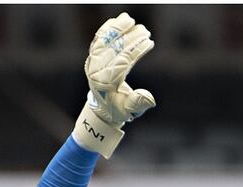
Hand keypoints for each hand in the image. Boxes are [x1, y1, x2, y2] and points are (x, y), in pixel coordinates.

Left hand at [73, 12, 155, 157]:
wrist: (102, 109)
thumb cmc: (118, 109)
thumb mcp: (129, 110)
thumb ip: (138, 104)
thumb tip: (150, 99)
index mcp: (105, 83)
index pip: (123, 61)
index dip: (137, 49)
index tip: (149, 41)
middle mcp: (96, 71)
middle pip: (114, 48)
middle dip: (130, 37)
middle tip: (145, 30)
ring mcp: (92, 63)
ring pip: (103, 41)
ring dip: (116, 28)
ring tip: (130, 19)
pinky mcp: (92, 57)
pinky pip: (98, 40)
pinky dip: (106, 29)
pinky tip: (117, 20)